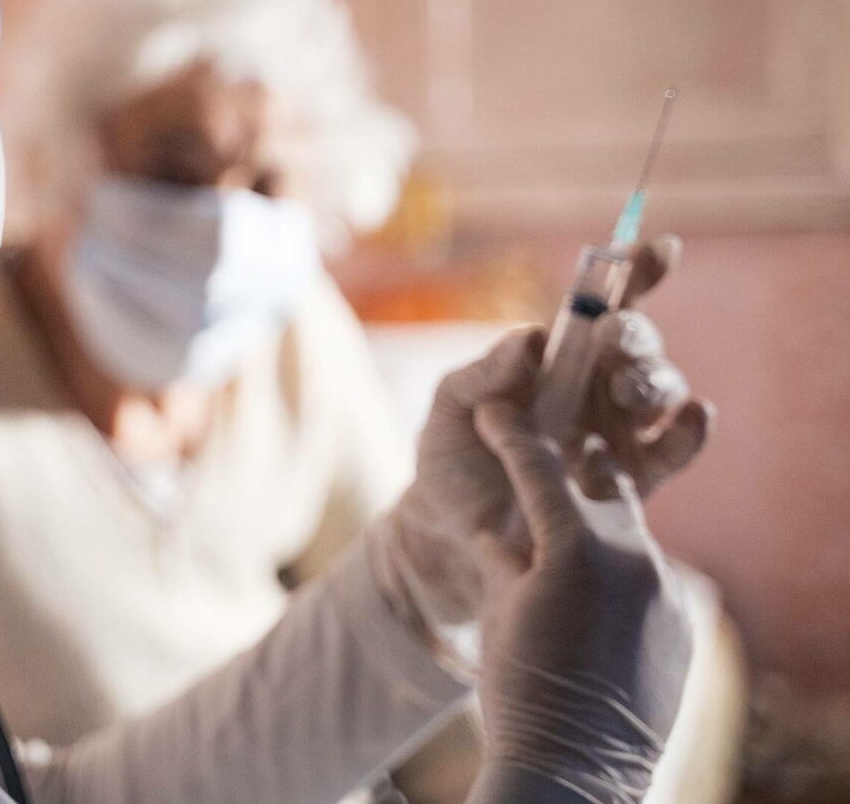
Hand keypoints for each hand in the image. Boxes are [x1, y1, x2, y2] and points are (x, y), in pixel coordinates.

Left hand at [367, 237, 713, 643]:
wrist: (449, 532)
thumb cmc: (448, 458)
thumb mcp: (452, 407)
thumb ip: (483, 372)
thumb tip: (530, 336)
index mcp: (555, 358)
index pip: (602, 306)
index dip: (635, 274)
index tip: (657, 249)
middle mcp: (595, 387)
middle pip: (637, 345)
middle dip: (634, 336)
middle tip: (613, 341)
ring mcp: (618, 431)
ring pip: (661, 391)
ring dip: (653, 381)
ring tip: (626, 390)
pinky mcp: (632, 480)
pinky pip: (675, 450)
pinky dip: (690, 431)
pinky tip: (691, 417)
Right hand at [470, 401, 690, 803]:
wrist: (574, 769)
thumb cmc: (521, 688)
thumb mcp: (500, 609)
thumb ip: (504, 553)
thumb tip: (497, 525)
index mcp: (574, 548)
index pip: (538, 469)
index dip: (511, 435)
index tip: (494, 410)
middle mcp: (633, 557)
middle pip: (599, 488)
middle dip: (568, 472)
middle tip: (541, 455)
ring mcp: (666, 589)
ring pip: (626, 532)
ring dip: (594, 528)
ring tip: (561, 541)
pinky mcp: (683, 620)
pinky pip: (646, 576)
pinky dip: (616, 574)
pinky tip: (590, 596)